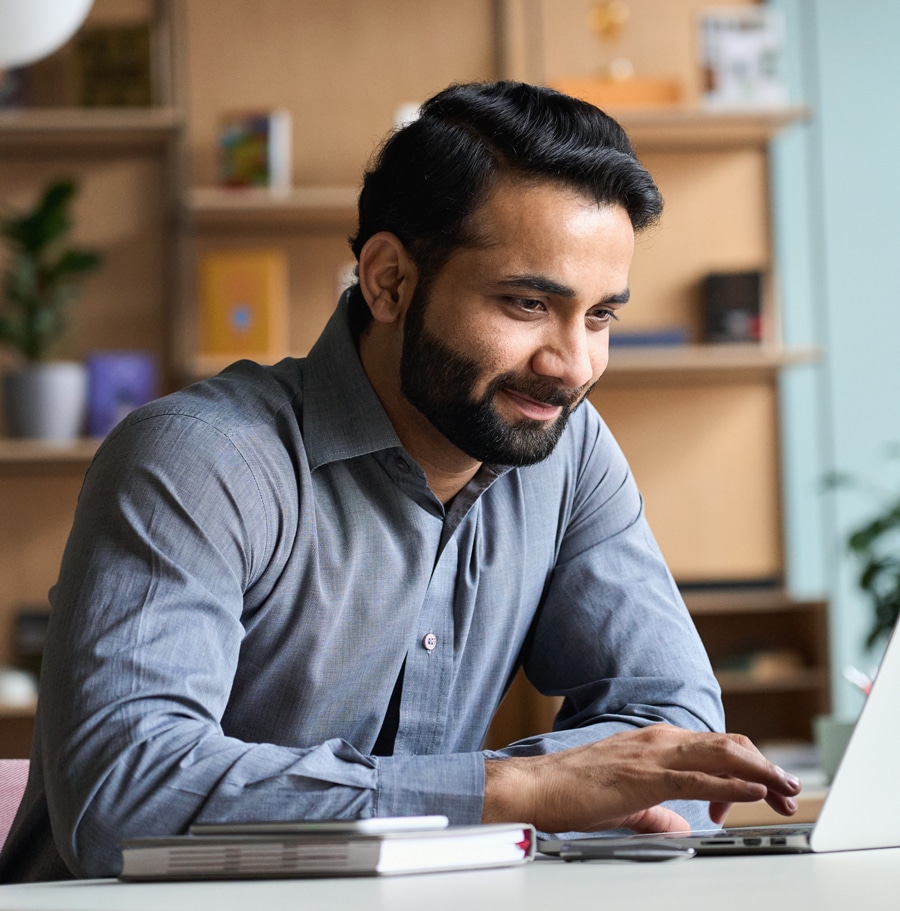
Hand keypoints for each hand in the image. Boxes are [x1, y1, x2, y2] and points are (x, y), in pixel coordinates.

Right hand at [482, 724, 800, 833]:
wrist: (538, 787)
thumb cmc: (573, 793)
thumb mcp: (627, 803)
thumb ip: (658, 813)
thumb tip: (682, 827)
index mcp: (655, 743)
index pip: (714, 747)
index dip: (745, 767)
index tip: (760, 794)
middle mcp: (659, 740)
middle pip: (728, 745)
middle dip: (765, 766)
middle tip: (790, 790)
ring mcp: (653, 754)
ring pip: (722, 754)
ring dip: (760, 771)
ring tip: (786, 788)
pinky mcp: (646, 775)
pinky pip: (699, 776)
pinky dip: (734, 781)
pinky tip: (755, 790)